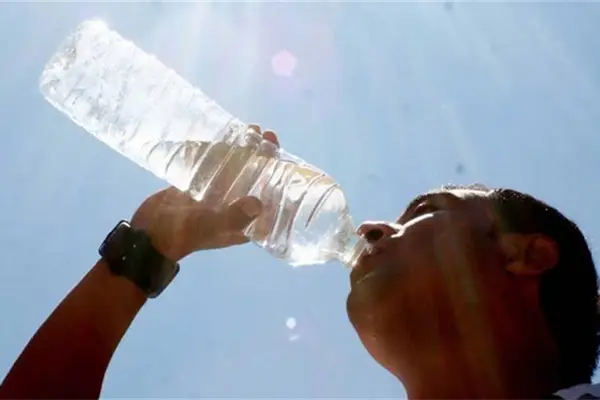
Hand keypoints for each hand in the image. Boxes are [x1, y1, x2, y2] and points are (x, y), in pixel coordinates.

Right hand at [131, 127, 279, 260]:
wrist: (148, 232)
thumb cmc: (182, 233)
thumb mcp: (209, 226)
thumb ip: (232, 216)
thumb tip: (258, 203)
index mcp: (244, 222)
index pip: (269, 198)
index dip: (279, 178)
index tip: (283, 158)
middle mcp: (234, 207)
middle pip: (255, 178)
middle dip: (263, 157)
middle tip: (266, 134)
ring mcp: (217, 196)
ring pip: (237, 169)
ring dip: (245, 150)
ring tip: (251, 129)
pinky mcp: (200, 186)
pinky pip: (215, 167)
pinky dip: (221, 152)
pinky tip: (226, 135)